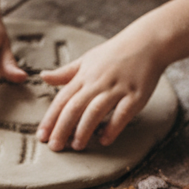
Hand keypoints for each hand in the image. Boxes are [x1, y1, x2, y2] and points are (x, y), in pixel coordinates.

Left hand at [36, 32, 162, 150]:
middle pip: (74, 107)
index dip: (50, 119)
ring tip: (77, 146)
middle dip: (62, 128)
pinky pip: (122, 113)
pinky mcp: (136, 95)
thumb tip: (43, 77)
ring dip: (84, 130)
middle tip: (54, 147)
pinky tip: (104, 140)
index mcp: (84, 75)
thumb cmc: (115, 53)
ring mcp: (117, 88)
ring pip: (95, 111)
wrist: (148, 42)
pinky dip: (113, 127)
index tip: (41, 136)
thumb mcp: (87, 59)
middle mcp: (98, 82)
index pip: (62, 99)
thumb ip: (66, 73)